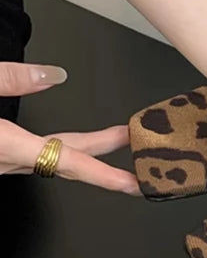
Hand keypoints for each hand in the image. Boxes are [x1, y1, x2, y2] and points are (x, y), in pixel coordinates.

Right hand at [0, 62, 139, 193]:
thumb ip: (9, 78)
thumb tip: (54, 75)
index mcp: (5, 144)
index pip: (66, 161)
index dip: (102, 174)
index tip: (130, 182)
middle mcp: (6, 160)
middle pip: (68, 161)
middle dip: (107, 154)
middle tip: (141, 148)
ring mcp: (1, 162)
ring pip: (52, 160)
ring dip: (86, 151)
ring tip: (114, 139)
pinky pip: (37, 158)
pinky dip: (62, 150)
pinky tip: (68, 143)